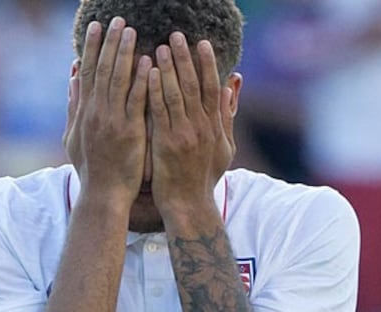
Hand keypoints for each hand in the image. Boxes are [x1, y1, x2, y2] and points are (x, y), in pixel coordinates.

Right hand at [63, 17, 150, 207]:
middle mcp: (96, 113)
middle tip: (117, 19)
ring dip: (124, 53)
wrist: (103, 194)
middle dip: (109, 42)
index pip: (87, 72)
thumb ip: (74, 105)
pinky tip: (148, 61)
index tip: (96, 26)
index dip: (91, 47)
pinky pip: (136, 100)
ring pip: (118, 80)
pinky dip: (141, 80)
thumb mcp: (73, 136)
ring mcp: (113, 121)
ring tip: (131, 30)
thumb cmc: (92, 168)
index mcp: (85, 112)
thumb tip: (72, 76)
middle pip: (102, 70)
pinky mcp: (130, 132)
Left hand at [148, 32, 235, 216]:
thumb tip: (232, 86)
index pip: (212, 88)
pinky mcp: (166, 144)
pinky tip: (148, 74)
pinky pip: (159, 112)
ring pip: (176, 94)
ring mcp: (184, 135)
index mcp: (214, 126)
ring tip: (161, 47)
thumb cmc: (203, 178)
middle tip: (176, 35)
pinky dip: (154, 91)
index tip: (201, 43)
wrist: (189, 205)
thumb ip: (226, 116)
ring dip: (168, 69)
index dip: (207, 64)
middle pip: (194, 86)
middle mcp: (201, 127)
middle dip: (185, 58)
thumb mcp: (223, 148)